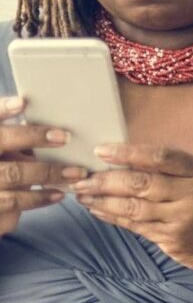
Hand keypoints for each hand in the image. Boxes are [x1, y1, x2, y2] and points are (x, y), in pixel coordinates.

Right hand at [0, 97, 75, 238]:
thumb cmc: (3, 177)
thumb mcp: (6, 156)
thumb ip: (18, 144)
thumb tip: (57, 132)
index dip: (2, 109)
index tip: (22, 102)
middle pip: (1, 140)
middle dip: (32, 136)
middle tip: (64, 137)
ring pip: (14, 172)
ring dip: (48, 172)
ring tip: (76, 173)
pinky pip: (15, 200)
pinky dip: (40, 196)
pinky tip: (58, 194)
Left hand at [71, 144, 192, 274]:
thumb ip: (172, 169)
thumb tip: (124, 160)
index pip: (161, 157)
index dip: (128, 152)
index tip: (101, 151)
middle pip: (141, 183)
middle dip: (106, 180)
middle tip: (82, 179)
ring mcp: (183, 219)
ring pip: (133, 207)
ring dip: (102, 201)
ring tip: (83, 196)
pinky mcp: (172, 240)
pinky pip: (135, 226)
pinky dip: (113, 217)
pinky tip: (98, 211)